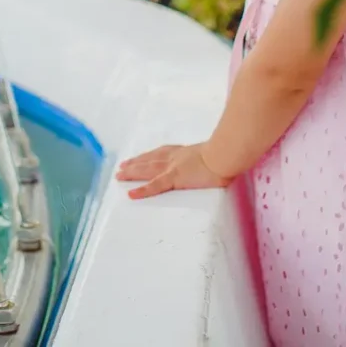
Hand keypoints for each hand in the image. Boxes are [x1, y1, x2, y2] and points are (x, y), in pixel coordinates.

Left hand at [115, 143, 232, 199]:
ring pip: (147, 170)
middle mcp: (175, 157)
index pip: (163, 153)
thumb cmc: (226, 154)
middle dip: (136, 162)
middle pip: (150, 159)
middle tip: (122, 166)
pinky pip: (154, 186)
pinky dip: (142, 190)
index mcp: (185, 152)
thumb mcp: (215, 156)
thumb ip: (211, 160)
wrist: (226, 154)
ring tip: (119, 175)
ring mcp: (173, 167)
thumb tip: (218, 164)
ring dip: (132, 172)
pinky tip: (131, 194)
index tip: (141, 157)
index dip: (150, 155)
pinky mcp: (174, 178)